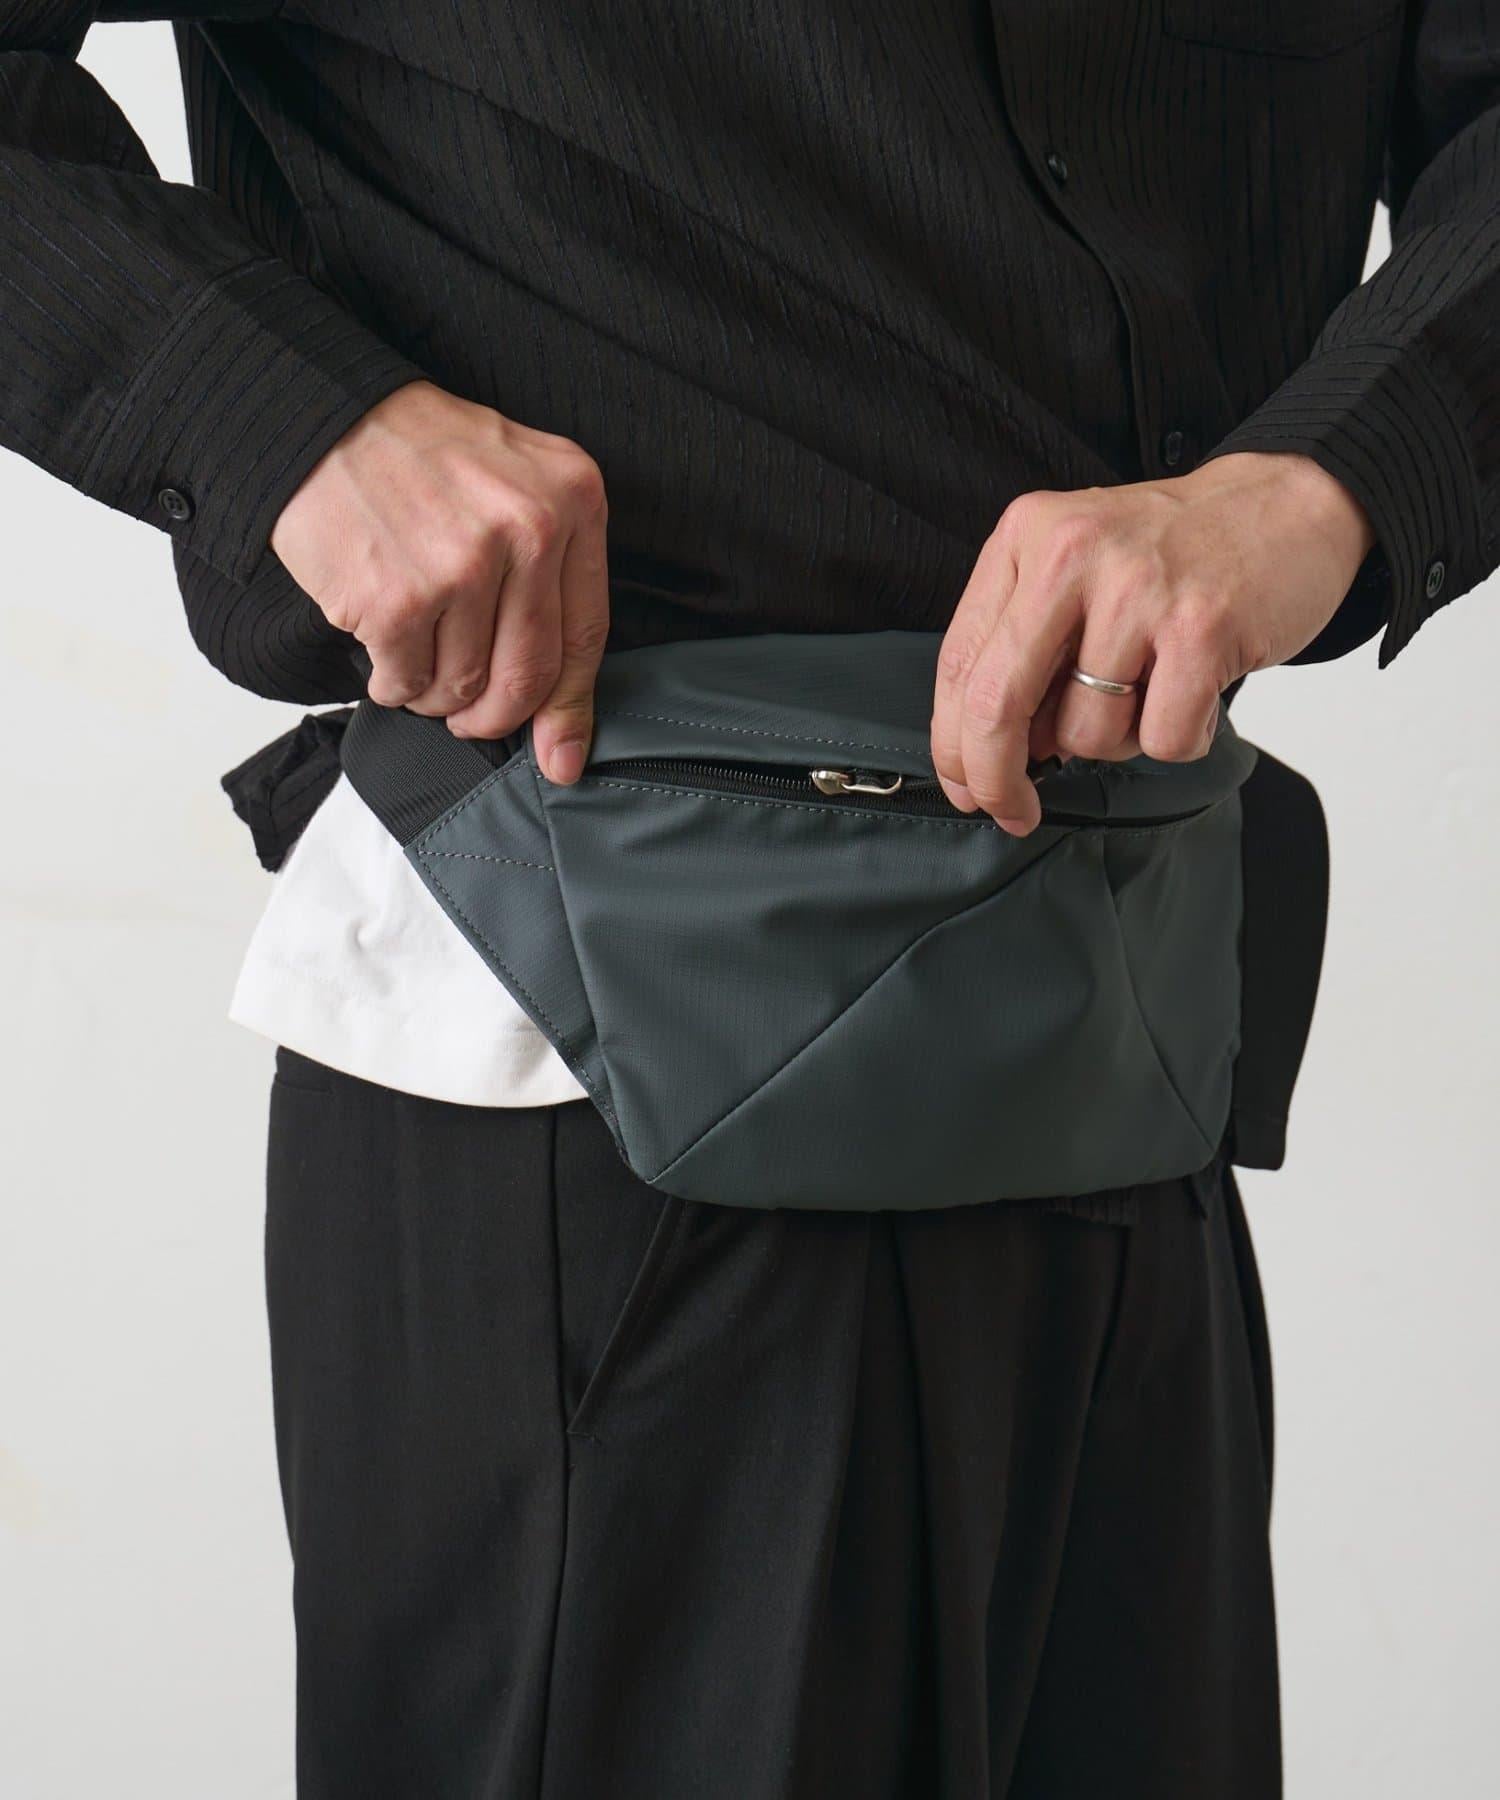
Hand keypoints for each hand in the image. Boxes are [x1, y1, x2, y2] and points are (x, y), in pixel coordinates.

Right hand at [270, 379, 608, 782]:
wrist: (320, 416)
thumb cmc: (420, 456)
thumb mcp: (515, 481)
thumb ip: (551, 574)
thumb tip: (561, 719)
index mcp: (572, 498)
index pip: (587, 632)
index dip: (571, 707)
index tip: (561, 756)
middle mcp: (528, 529)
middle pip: (529, 673)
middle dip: (497, 716)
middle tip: (472, 720)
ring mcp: (462, 565)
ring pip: (466, 686)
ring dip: (437, 695)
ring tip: (416, 660)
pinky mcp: (397, 598)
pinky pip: (407, 682)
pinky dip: (393, 685)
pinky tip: (382, 650)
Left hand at [931, 451, 1375, 831]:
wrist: (1291, 504)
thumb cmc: (1175, 552)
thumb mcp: (1075, 567)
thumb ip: (1025, 645)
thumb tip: (993, 751)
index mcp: (1027, 538)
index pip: (958, 664)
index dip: (952, 746)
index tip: (964, 788)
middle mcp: (1072, 553)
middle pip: (996, 704)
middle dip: (995, 779)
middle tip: (1013, 811)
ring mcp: (1138, 590)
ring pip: (1085, 734)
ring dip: (1117, 741)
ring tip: (1151, 689)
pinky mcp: (1202, 627)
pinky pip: (1162, 739)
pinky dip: (1180, 737)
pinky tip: (1195, 692)